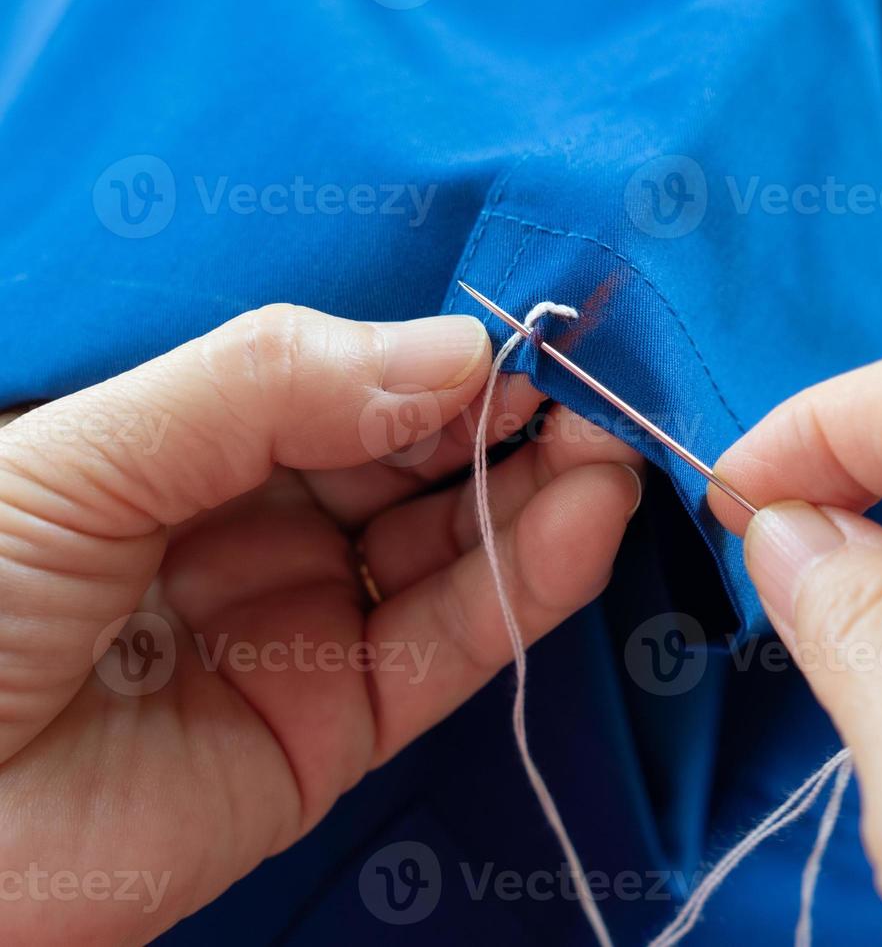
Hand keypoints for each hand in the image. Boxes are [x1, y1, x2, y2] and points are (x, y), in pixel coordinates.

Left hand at [0, 305, 642, 943]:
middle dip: (508, 421)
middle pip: (412, 463)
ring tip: (615, 445)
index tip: (532, 330)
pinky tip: (584, 521)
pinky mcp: (335, 734)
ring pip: (449, 551)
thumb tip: (454, 350)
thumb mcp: (84, 453)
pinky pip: (446, 648)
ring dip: (540, 495)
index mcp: (185, 446)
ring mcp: (300, 631)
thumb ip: (265, 387)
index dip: (436, 357)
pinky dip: (524, 587)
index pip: (343, 385)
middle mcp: (254, 530)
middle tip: (598, 386)